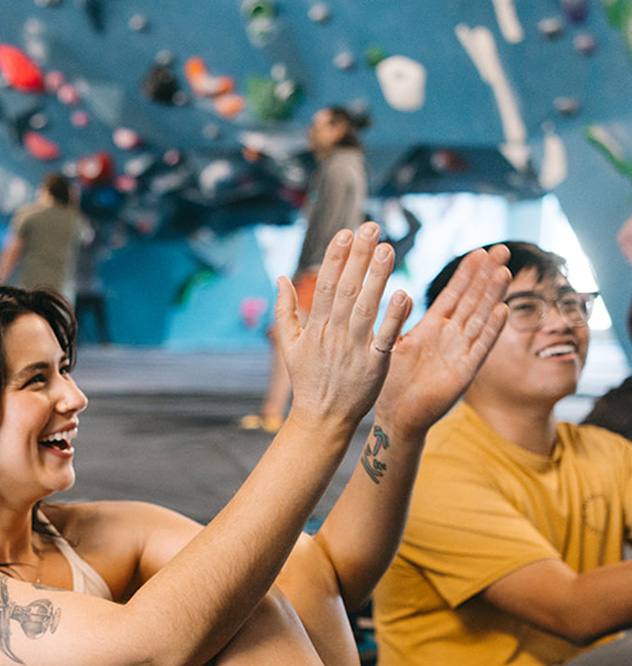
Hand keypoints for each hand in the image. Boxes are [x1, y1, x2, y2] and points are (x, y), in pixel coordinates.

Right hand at [276, 223, 412, 434]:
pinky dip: (394, 318)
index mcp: (316, 327)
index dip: (335, 258)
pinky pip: (385, 338)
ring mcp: (355, 350)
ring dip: (378, 277)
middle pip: (348, 289)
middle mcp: (335, 335)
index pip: (327, 285)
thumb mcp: (289, 346)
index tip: (345, 232)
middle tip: (371, 227)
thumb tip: (280, 277)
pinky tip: (404, 294)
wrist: (322, 420)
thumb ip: (285, 311)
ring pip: (367, 308)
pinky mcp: (374, 366)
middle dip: (359, 257)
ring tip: (388, 249)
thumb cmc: (308, 381)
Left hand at [375, 244, 510, 438]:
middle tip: (503, 250)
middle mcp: (450, 337)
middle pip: (473, 300)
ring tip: (504, 272)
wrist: (396, 417)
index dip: (467, 273)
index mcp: (432, 327)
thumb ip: (398, 320)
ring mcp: (459, 353)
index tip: (481, 251)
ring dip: (492, 297)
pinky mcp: (463, 373)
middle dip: (487, 276)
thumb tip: (401, 294)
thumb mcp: (392, 344)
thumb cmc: (392, 383)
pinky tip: (503, 311)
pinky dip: (491, 331)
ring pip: (479, 319)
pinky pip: (479, 349)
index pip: (454, 294)